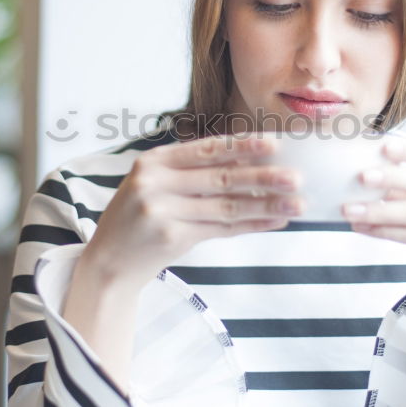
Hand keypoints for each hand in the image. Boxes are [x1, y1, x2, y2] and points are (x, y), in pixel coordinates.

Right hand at [81, 134, 302, 290]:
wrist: (108, 261)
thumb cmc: (138, 220)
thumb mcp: (154, 186)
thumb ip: (192, 173)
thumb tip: (250, 164)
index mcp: (153, 161)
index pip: (206, 149)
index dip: (242, 146)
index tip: (275, 144)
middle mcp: (155, 182)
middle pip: (221, 177)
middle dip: (263, 177)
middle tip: (296, 177)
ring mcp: (161, 211)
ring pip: (226, 205)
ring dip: (265, 204)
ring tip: (296, 203)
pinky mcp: (170, 237)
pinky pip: (221, 229)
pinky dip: (251, 224)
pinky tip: (274, 220)